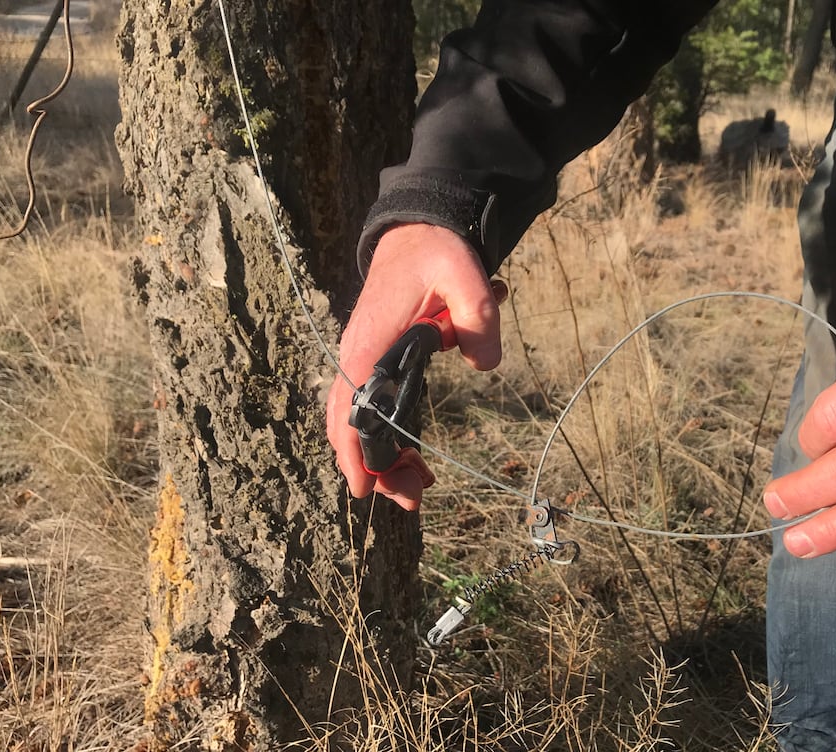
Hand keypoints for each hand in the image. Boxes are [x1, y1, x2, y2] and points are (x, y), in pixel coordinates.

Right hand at [326, 223, 501, 509]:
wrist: (418, 229)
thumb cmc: (436, 252)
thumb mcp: (464, 275)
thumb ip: (477, 318)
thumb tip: (485, 365)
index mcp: (369, 345)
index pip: (351, 411)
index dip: (355, 453)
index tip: (364, 490)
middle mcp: (356, 356)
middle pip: (350, 426)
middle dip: (375, 468)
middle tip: (411, 501)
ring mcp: (363, 358)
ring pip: (358, 421)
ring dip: (382, 457)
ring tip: (419, 485)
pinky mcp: (375, 358)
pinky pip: (369, 407)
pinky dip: (385, 436)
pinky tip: (411, 455)